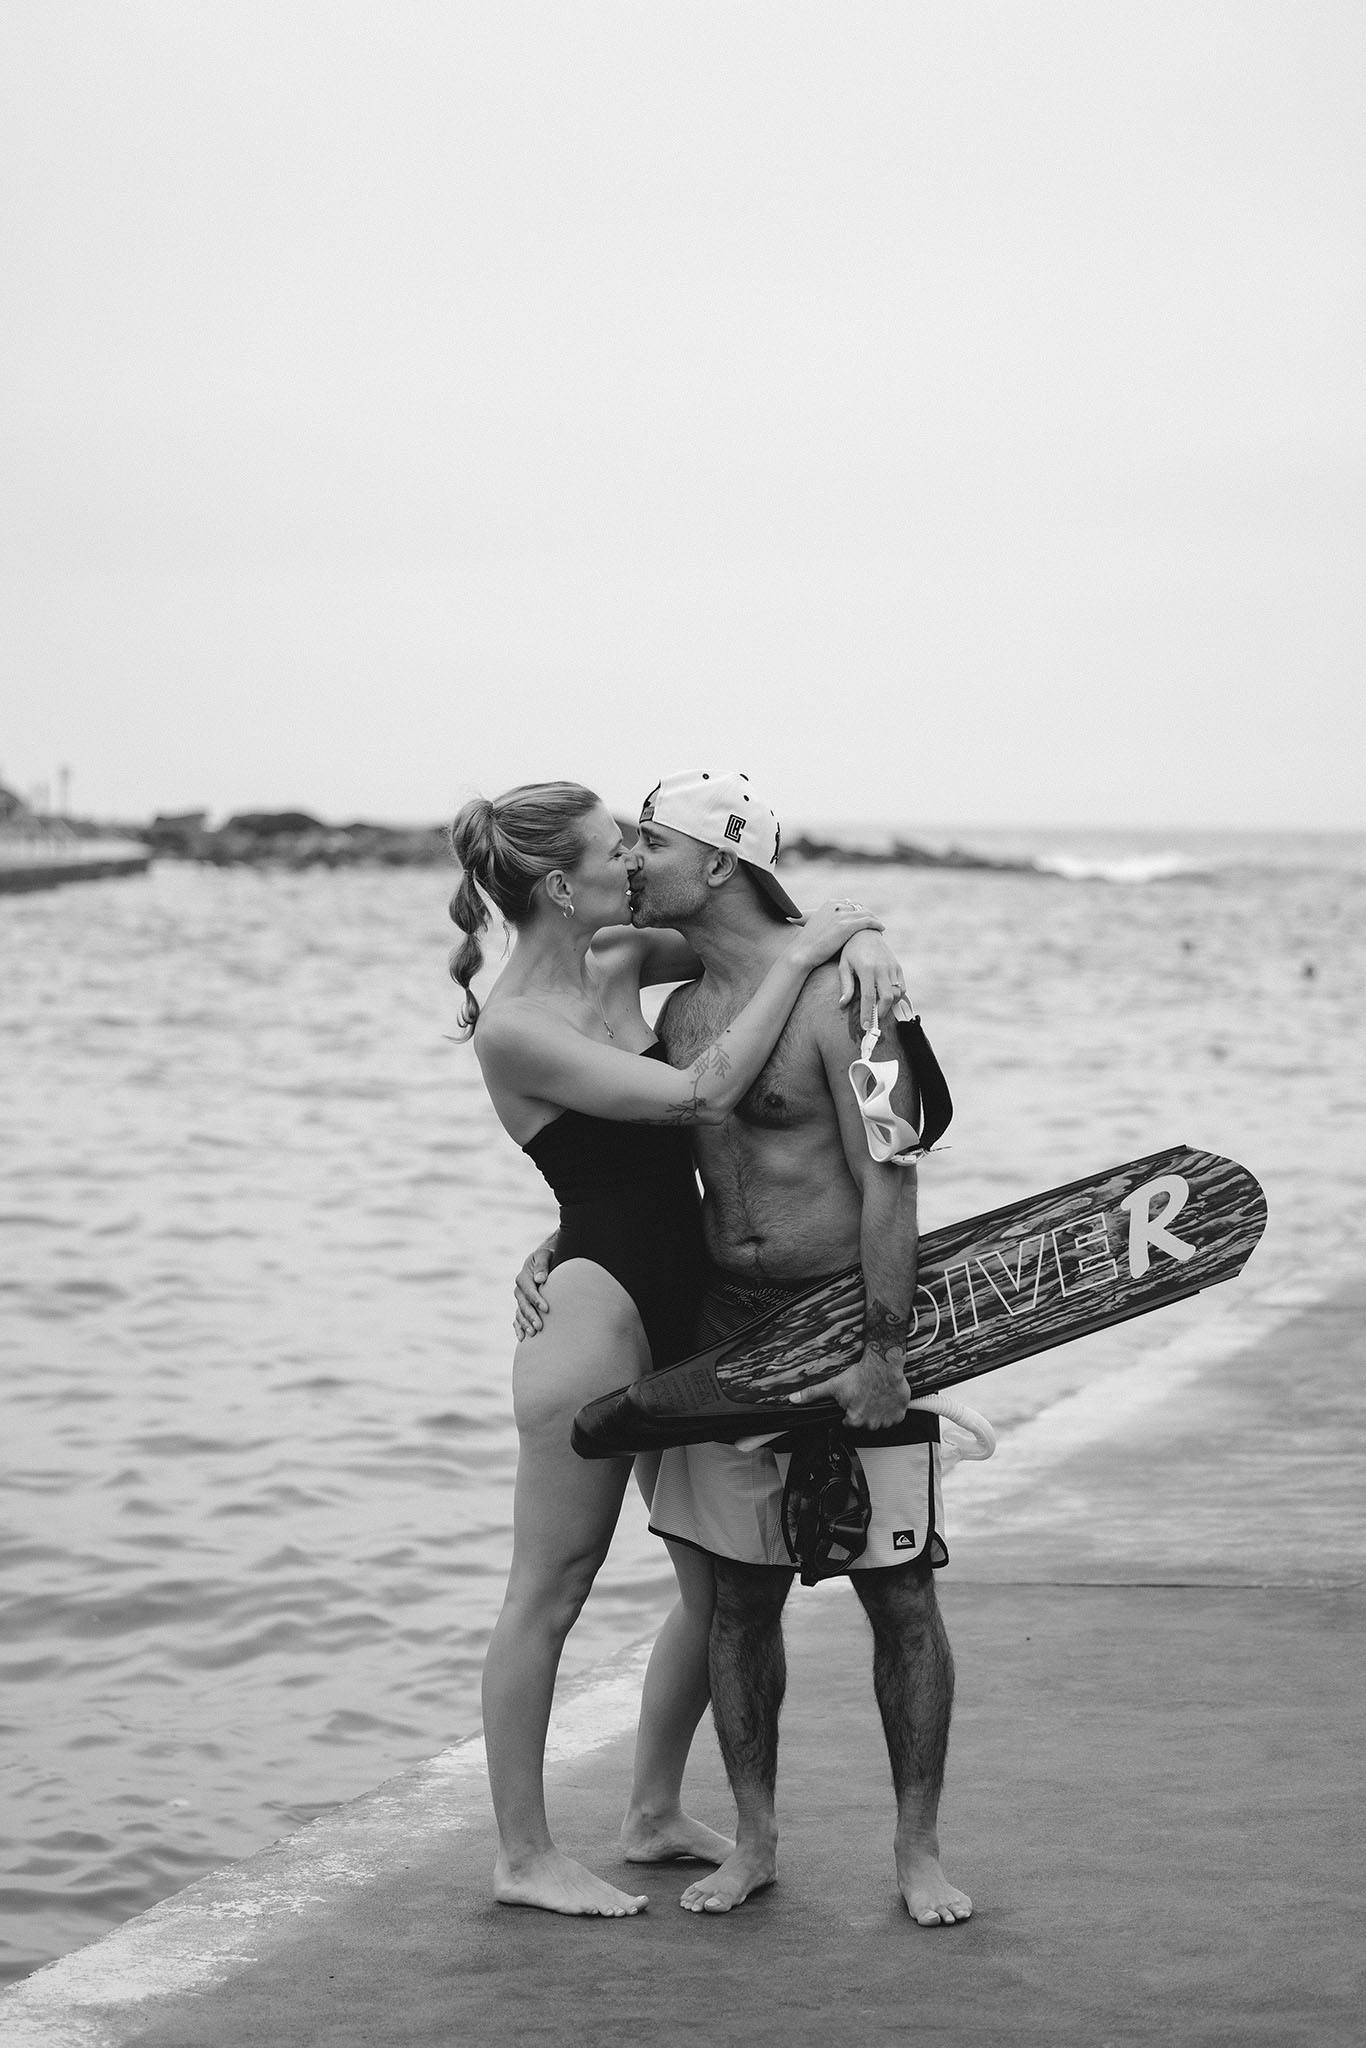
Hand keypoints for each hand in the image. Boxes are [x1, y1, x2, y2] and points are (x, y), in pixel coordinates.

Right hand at [513, 1239, 555, 1339]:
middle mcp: (519, 1290)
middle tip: (540, 1327)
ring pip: (520, 1314)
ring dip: (525, 1324)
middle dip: (531, 1316)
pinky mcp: (522, 1307)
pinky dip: (518, 1328)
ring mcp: (520, 1300)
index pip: (530, 1291)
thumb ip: (542, 1266)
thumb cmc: (548, 1257)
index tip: (547, 1309)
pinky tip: (522, 1338)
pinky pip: (518, 1319)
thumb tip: (540, 1279)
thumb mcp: (545, 1255)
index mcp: (523, 1277)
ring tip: (533, 1334)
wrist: (545, 1261)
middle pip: (524, 1305)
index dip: (537, 1300)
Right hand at [789, 899, 882, 972]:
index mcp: (829, 903)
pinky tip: (881, 929)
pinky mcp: (847, 925)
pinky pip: (868, 921)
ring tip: (880, 928)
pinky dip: (876, 924)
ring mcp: (841, 914)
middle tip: (875, 924)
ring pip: (866, 913)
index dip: (859, 911)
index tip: (865, 919)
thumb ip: (829, 921)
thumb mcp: (818, 926)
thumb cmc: (808, 945)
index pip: (851, 903)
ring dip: (874, 920)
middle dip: (868, 914)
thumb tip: (835, 927)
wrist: (801, 953)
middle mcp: (836, 905)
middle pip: (860, 907)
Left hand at [789, 1347, 909, 1429]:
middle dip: (863, 1410)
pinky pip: (894, 1417)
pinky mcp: (899, 1414)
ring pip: (879, 1420)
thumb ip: (813, 1394)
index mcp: (854, 1420)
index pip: (848, 1422)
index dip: (849, 1409)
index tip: (853, 1398)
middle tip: (863, 1395)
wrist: (884, 1364)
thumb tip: (794, 1400)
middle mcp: (871, 1424)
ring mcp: (887, 1421)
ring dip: (877, 1411)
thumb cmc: (861, 1374)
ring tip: (874, 1395)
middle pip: (864, 1422)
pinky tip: (885, 1397)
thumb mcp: (833, 1385)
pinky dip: (890, 1410)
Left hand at [836, 929, 912, 1034]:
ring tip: (879, 1009)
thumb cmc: (851, 950)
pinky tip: (886, 998)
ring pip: (897, 993)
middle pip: (887, 997)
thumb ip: (846, 986)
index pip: (869, 997)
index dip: (868, 1014)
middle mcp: (882, 968)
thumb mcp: (844, 966)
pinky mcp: (897, 966)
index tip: (866, 1026)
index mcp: (866, 969)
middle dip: (882, 1012)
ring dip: (890, 1005)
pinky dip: (896, 996)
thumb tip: (843, 1004)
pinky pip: (901, 986)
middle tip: (874, 1020)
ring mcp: (892, 967)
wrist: (866, 931)